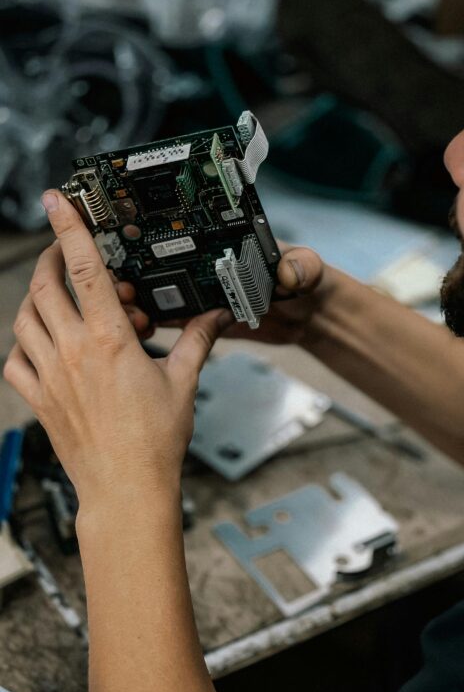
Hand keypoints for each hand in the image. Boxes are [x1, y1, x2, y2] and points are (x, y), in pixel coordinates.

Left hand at [3, 191, 229, 509]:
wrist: (126, 489)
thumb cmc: (154, 443)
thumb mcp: (183, 383)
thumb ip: (197, 341)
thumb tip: (215, 317)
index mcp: (109, 341)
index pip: (83, 269)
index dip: (69, 228)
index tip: (58, 202)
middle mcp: (72, 352)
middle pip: (45, 286)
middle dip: (51, 259)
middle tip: (65, 253)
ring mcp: (49, 376)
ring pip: (24, 318)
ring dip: (37, 299)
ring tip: (58, 297)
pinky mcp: (38, 399)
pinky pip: (14, 361)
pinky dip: (21, 345)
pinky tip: (41, 345)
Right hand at [117, 244, 327, 344]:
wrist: (313, 317)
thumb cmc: (312, 282)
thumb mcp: (310, 269)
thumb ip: (303, 267)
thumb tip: (290, 270)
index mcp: (229, 239)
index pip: (187, 233)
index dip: (157, 236)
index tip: (133, 243)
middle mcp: (208, 260)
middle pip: (159, 261)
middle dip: (134, 271)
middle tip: (123, 288)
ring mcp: (203, 287)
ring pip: (157, 289)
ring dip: (138, 298)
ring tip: (129, 312)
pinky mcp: (203, 315)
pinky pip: (171, 316)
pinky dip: (153, 320)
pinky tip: (141, 327)